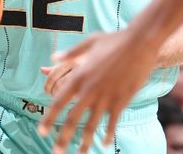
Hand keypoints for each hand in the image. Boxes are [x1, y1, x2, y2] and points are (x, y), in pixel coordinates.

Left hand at [39, 30, 157, 153]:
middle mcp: (90, 89)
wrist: (140, 42)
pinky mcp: (122, 99)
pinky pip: (112, 122)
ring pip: (92, 125)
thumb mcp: (90, 42)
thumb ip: (71, 53)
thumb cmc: (115, 39)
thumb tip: (52, 58)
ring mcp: (106, 96)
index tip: (42, 132)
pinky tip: (105, 143)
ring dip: (85, 142)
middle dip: (63, 138)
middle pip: (72, 119)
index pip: (59, 101)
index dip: (49, 119)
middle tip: (56, 152)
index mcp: (79, 75)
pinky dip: (108, 134)